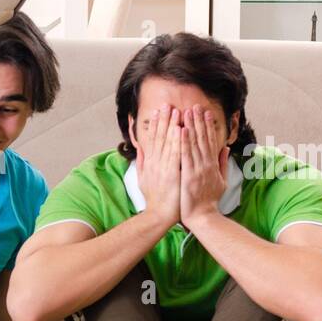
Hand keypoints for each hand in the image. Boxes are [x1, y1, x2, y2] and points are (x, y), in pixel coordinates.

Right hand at [136, 103, 181, 227]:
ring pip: (168, 143)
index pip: (153, 140)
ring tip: (175, 111)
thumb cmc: (155, 199)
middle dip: (163, 120)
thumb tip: (141, 149)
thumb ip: (143, 163)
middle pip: (159, 137)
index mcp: (150, 163)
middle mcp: (155, 163)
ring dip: (171, 126)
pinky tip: (180, 130)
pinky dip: (178, 141)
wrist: (159, 216)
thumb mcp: (144, 179)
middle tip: (167, 104)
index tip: (159, 111)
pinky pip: (176, 154)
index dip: (156, 125)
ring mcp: (163, 168)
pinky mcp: (172, 174)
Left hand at [179, 105, 229, 227]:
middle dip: (198, 121)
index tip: (205, 112)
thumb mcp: (221, 180)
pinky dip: (184, 142)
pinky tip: (181, 130)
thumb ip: (222, 163)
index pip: (210, 141)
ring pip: (194, 143)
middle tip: (195, 105)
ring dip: (191, 126)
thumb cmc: (210, 201)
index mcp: (212, 164)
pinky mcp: (189, 175)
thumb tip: (225, 148)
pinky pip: (186, 156)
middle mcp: (206, 164)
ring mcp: (198, 169)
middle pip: (202, 139)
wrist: (204, 217)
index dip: (207, 126)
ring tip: (187, 112)